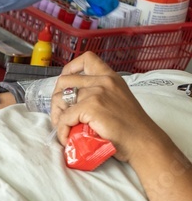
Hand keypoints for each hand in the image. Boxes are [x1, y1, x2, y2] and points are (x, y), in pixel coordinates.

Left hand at [51, 52, 167, 162]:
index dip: (69, 69)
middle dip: (56, 98)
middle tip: (60, 115)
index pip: (86, 59)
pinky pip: (65, 117)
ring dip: (57, 116)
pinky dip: (62, 130)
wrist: (144, 141)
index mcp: (110, 77)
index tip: (65, 85)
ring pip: (59, 99)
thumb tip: (74, 100)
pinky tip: (68, 138)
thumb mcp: (118, 99)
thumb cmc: (132, 126)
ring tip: (64, 128)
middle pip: (64, 80)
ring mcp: (97, 92)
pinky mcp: (91, 107)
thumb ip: (100, 93)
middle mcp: (103, 81)